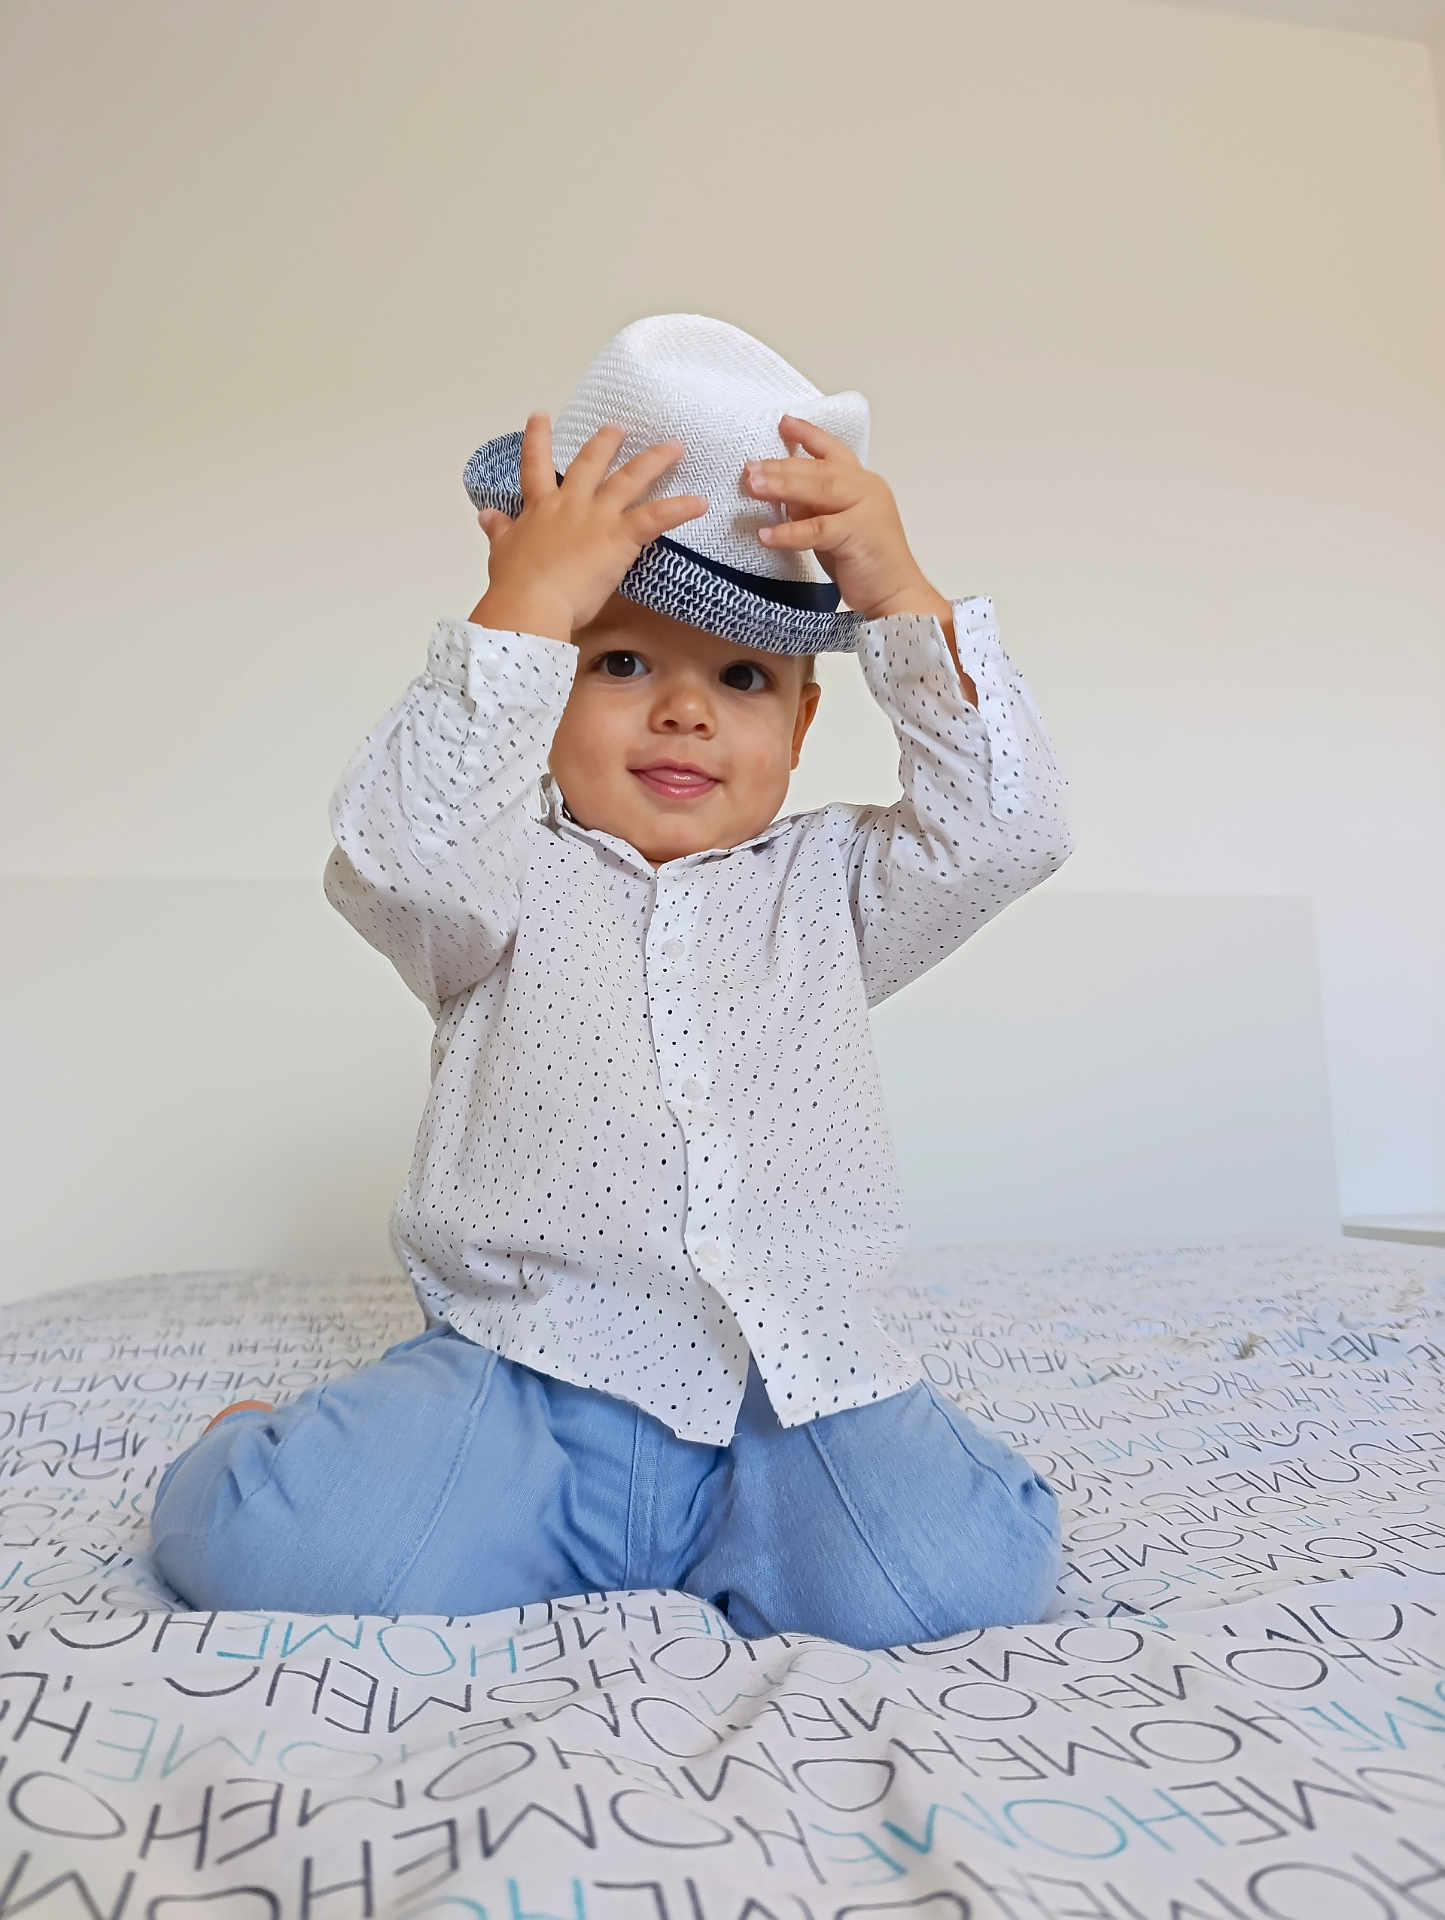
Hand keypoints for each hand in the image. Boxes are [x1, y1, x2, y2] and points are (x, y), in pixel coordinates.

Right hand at [476, 414, 708, 639]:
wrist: (531, 601)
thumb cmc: (516, 583)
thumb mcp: (502, 552)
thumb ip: (500, 530)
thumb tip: (486, 516)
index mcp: (541, 508)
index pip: (536, 466)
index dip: (538, 439)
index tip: (541, 416)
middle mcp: (571, 503)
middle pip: (590, 463)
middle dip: (605, 443)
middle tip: (618, 427)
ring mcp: (597, 517)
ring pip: (630, 480)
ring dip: (653, 461)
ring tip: (673, 447)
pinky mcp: (620, 537)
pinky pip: (656, 517)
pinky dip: (679, 509)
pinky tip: (699, 502)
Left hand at [742, 415, 940, 618]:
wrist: (898, 595)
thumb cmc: (866, 565)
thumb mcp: (834, 527)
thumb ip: (813, 507)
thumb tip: (782, 491)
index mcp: (864, 483)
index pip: (833, 451)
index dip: (808, 435)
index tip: (783, 423)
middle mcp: (867, 489)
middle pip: (819, 468)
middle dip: (782, 465)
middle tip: (750, 466)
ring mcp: (866, 509)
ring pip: (819, 489)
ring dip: (782, 486)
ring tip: (752, 486)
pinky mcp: (859, 534)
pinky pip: (817, 529)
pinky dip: (789, 532)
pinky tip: (765, 535)